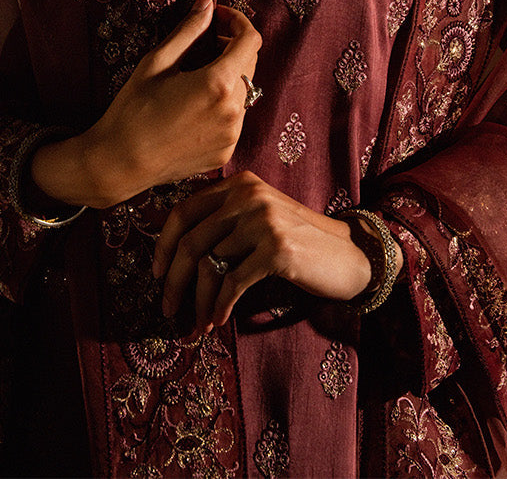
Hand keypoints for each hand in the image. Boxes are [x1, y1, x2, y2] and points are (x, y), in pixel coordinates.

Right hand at [31, 0, 260, 208]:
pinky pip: (235, 117)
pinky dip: (223, 103)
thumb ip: (189, 29)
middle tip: (206, 41)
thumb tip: (207, 2)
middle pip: (250, 64)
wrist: (120, 163)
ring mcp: (232, 135)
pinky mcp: (226, 152)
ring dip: (229, 75)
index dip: (238, 21)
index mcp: (218, 84)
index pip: (251, 41)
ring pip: (244, 91)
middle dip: (233, 46)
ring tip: (198, 74)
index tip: (218, 16)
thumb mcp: (157, 62)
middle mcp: (233, 111)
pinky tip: (195, 103)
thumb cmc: (133, 109)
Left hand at [152, 172, 387, 332]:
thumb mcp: (260, 218)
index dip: (164, 245)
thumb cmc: (300, 242)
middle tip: (166, 309)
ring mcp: (262, 220)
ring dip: (199, 301)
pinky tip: (219, 321)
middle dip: (173, 280)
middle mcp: (248, 195)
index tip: (156, 274)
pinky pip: (233, 282)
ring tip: (197, 323)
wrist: (350, 254)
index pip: (184, 210)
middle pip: (192, 240)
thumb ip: (225, 221)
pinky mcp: (276, 248)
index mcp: (239, 184)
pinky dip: (221, 306)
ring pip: (210, 265)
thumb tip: (175, 252)